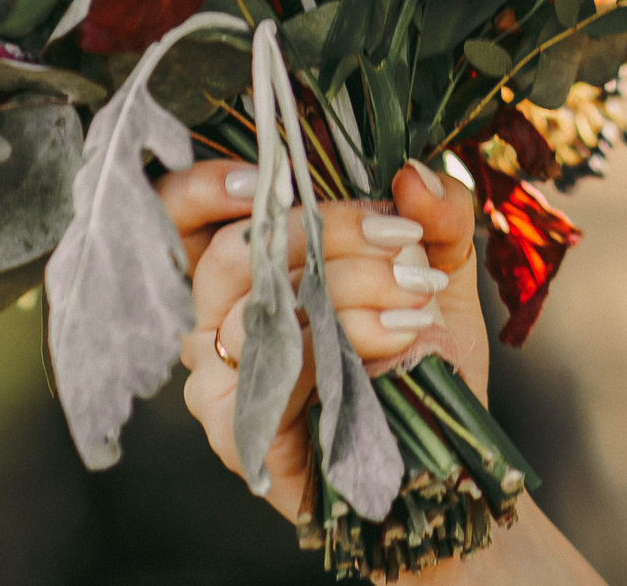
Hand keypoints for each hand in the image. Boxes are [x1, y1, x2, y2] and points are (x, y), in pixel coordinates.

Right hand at [163, 159, 484, 521]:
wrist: (442, 451)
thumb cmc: (423, 355)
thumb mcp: (444, 266)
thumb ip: (437, 212)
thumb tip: (412, 173)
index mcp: (254, 273)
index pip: (182, 218)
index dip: (205, 187)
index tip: (272, 173)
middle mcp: (219, 321)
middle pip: (236, 251)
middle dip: (329, 232)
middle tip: (400, 240)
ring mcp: (219, 378)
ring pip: (260, 306)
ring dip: (355, 287)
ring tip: (416, 297)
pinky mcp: (237, 428)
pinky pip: (275, 366)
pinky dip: (344, 340)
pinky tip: (399, 335)